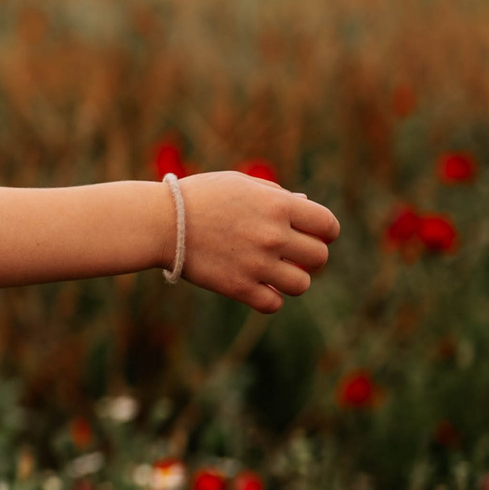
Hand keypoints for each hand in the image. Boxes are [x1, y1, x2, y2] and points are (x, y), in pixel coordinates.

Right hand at [175, 171, 338, 313]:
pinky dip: (269, 298)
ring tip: (274, 273)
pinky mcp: (238, 288)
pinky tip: (257, 288)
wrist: (160, 222)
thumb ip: (276, 195)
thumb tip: (304, 204)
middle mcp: (273, 235)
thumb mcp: (240, 185)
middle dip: (308, 256)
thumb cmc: (199, 198)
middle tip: (289, 255)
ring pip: (301, 284)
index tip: (312, 235)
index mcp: (278, 205)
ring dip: (290, 279)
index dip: (324, 232)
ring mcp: (257, 264)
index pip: (328, 226)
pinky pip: (274, 304)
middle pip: (319, 257)